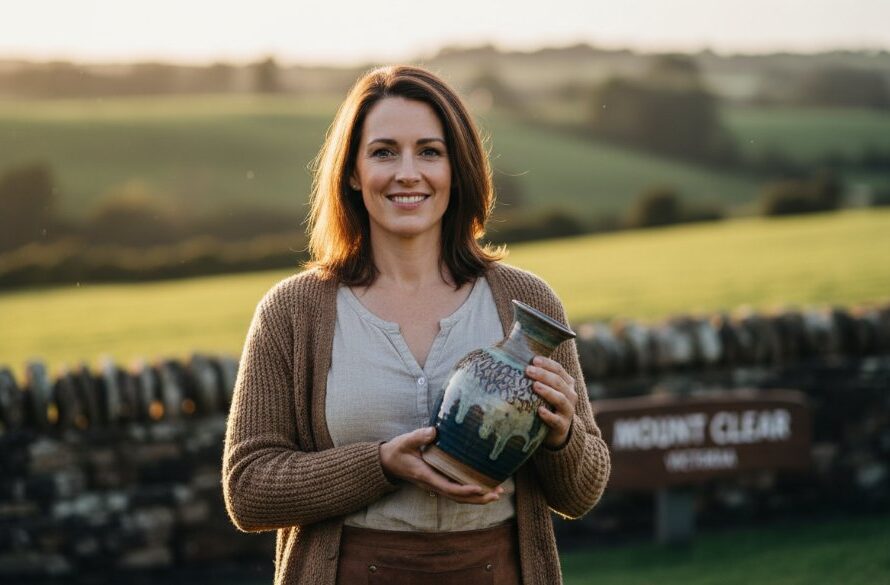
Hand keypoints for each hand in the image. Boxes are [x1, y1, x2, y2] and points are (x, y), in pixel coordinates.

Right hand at [379, 427, 504, 504]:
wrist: (387, 462)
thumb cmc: (397, 451)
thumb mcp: (405, 441)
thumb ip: (419, 436)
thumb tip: (434, 431)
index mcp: (426, 475)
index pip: (448, 487)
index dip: (464, 489)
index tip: (479, 487)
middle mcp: (432, 484)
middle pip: (458, 497)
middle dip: (478, 498)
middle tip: (497, 494)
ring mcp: (435, 485)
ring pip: (458, 497)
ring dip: (478, 498)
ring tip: (497, 493)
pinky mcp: (438, 482)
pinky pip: (456, 491)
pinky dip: (471, 492)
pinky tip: (484, 487)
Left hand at [526, 356, 576, 448]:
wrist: (554, 432)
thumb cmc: (544, 404)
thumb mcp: (543, 389)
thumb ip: (535, 376)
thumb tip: (510, 353)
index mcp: (566, 383)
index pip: (559, 369)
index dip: (547, 363)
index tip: (533, 360)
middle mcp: (570, 396)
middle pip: (559, 382)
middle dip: (544, 375)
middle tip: (528, 370)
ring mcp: (568, 412)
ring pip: (561, 399)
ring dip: (548, 391)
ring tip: (535, 386)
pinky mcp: (562, 427)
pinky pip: (557, 421)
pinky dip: (548, 415)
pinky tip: (539, 411)